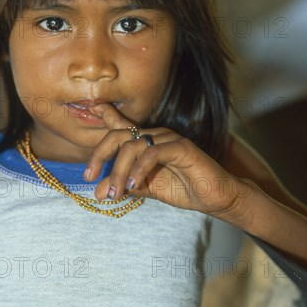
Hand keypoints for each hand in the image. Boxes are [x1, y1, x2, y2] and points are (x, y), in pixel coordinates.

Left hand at [84, 103, 250, 217]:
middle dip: (100, 154)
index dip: (106, 115)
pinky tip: (134, 185)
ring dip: (119, 171)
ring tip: (115, 193)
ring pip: (133, 146)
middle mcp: (155, 135)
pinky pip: (153, 153)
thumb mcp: (147, 188)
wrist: (216, 198)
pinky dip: (140, 169)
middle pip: (119, 135)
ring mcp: (169, 139)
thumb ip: (124, 186)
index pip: (122, 126)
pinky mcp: (182, 148)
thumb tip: (97, 193)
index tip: (91, 108)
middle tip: (90, 176)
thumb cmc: (184, 189)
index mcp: (146, 142)